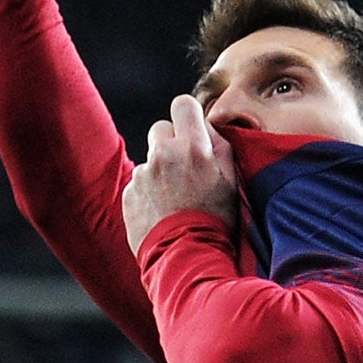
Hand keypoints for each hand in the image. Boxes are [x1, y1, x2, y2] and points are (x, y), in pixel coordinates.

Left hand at [123, 96, 239, 252]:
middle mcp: (162, 155)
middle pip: (161, 128)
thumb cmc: (216, 220)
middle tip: (186, 167)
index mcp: (191, 146)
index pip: (182, 104)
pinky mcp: (129, 195)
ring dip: (161, 170)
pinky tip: (164, 211)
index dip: (189, 116)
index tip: (193, 131)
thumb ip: (220, 146)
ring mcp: (142, 175)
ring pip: (151, 159)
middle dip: (172, 142)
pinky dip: (149, 193)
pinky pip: (139, 183)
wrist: (187, 258)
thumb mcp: (232, 180)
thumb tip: (207, 128)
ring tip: (176, 198)